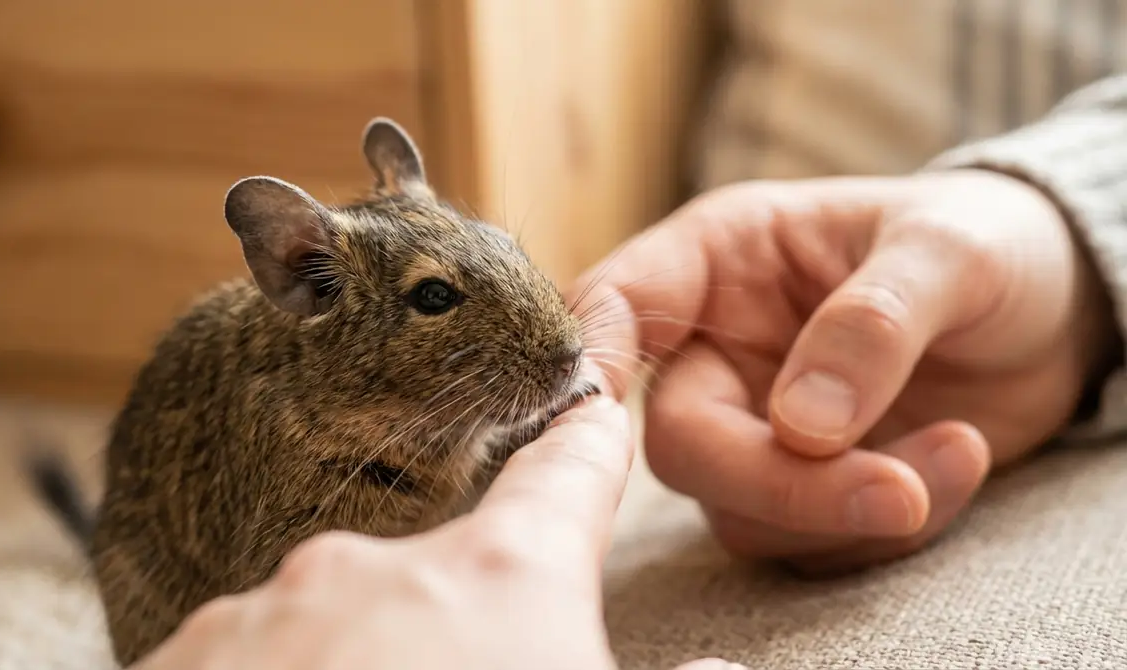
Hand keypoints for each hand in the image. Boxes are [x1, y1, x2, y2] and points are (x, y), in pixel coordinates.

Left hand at [131, 390, 739, 669]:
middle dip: (463, 636)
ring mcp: (263, 613)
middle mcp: (375, 567)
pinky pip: (250, 664)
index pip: (567, 477)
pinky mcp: (179, 661)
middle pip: (447, 577)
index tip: (590, 409)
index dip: (586, 446)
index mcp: (500, 578)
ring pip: (339, 630)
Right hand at [569, 169, 1119, 574]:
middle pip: (679, 442)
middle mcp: (716, 350)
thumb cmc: (983, 242)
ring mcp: (754, 426)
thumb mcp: (948, 250)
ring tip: (959, 448)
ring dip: (850, 508)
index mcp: (718, 261)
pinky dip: (883, 530)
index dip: (591, 359)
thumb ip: (870, 324)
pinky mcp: (803, 488)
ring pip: (741, 510)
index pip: (617, 306)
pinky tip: (955, 463)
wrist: (1050, 309)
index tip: (608, 404)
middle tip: (894, 492)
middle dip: (779, 481)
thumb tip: (799, 427)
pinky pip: (811, 543)